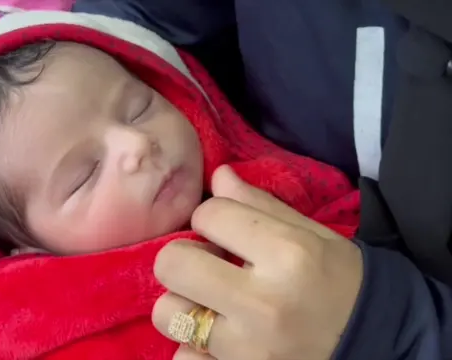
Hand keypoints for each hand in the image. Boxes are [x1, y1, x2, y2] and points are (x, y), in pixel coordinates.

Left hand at [151, 165, 363, 359]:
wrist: (378, 343)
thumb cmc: (342, 281)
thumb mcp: (312, 235)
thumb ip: (260, 205)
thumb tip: (217, 174)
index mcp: (287, 255)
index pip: (208, 214)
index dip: (211, 217)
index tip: (225, 232)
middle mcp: (261, 303)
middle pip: (171, 264)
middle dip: (183, 257)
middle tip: (205, 265)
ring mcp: (245, 349)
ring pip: (167, 314)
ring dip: (182, 303)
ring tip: (209, 303)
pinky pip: (182, 357)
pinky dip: (193, 346)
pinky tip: (216, 336)